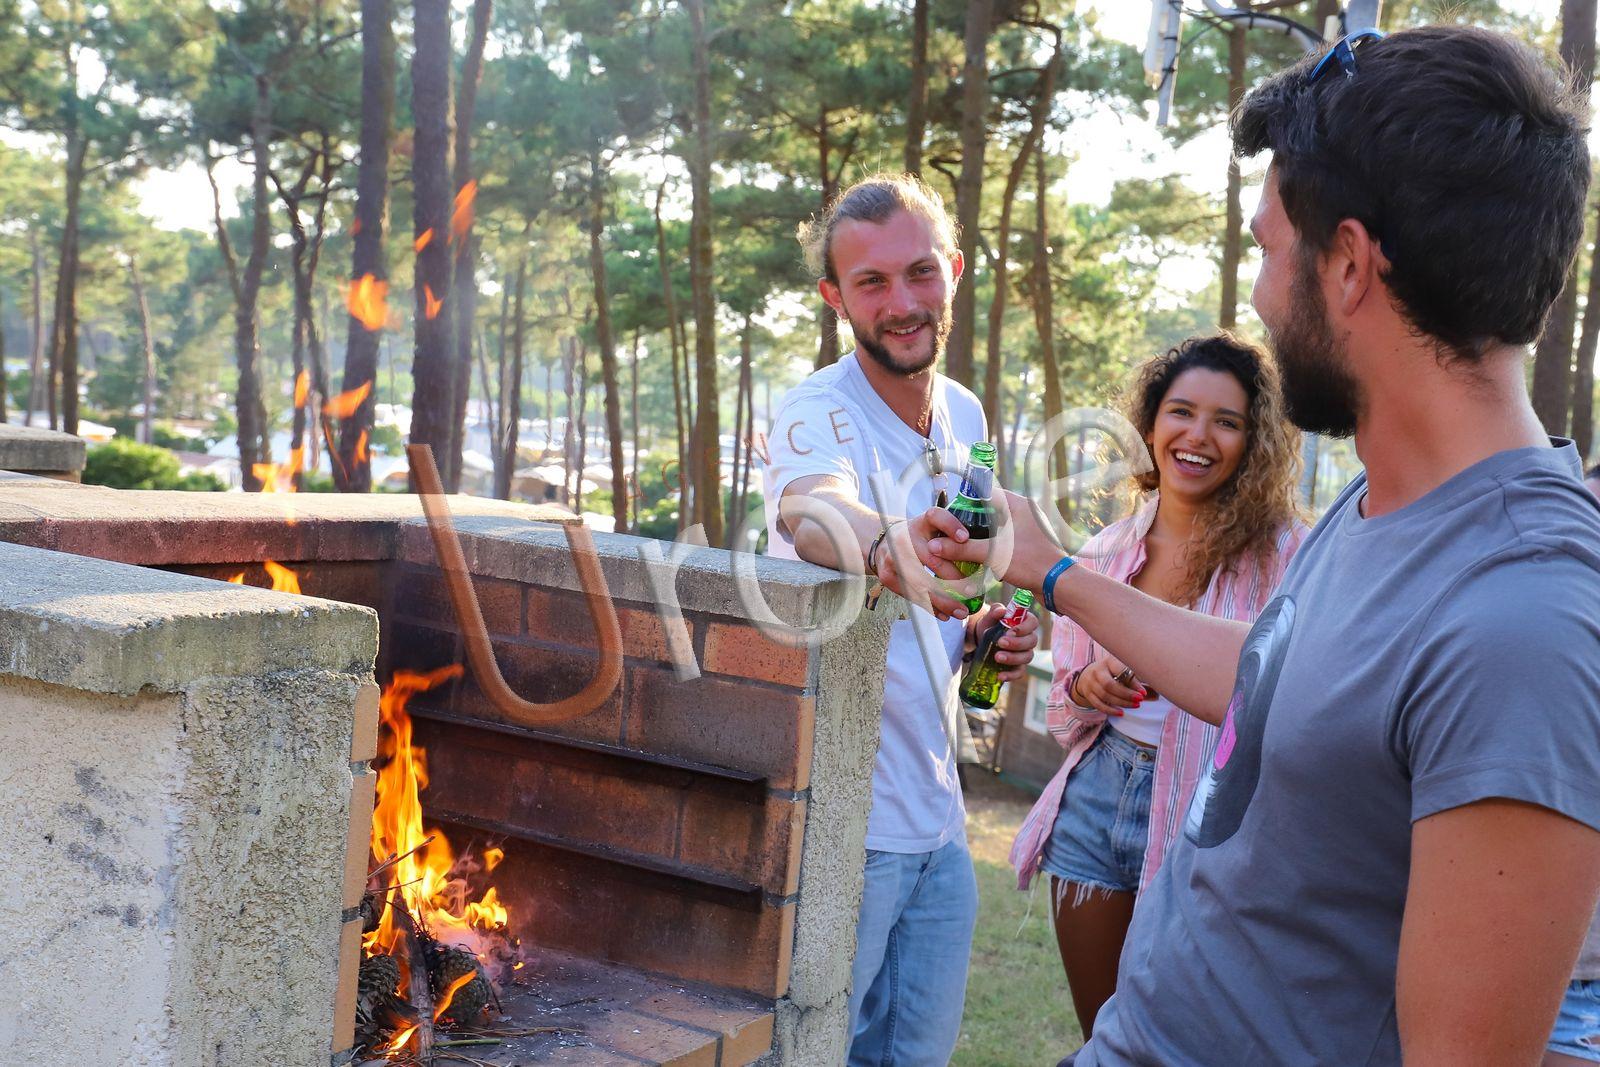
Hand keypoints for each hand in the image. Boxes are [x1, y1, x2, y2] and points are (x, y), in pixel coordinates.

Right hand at [876, 512, 973, 621]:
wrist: (885, 544)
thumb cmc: (921, 539)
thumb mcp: (934, 529)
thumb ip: (954, 537)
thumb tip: (989, 553)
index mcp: (922, 522)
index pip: (936, 516)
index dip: (950, 526)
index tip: (965, 538)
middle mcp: (906, 537)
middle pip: (931, 558)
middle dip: (954, 577)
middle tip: (972, 591)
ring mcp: (893, 556)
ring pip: (921, 582)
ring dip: (943, 600)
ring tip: (962, 611)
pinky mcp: (887, 575)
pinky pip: (911, 595)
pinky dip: (930, 607)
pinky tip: (944, 614)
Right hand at [923, 489, 1064, 595]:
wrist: (1058, 585)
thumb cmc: (1030, 563)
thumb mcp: (992, 554)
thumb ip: (962, 549)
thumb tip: (934, 547)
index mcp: (1018, 504)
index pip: (986, 492)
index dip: (966, 500)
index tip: (950, 512)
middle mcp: (1024, 512)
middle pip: (990, 509)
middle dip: (971, 520)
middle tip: (952, 530)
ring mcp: (1028, 528)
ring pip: (997, 526)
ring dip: (981, 534)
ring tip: (961, 542)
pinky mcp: (1028, 544)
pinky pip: (1004, 539)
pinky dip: (992, 545)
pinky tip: (978, 555)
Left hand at [971, 600, 1039, 681]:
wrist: (981, 639)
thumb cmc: (991, 624)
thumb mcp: (990, 617)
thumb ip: (995, 611)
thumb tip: (1001, 611)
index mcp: (1025, 622)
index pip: (1033, 623)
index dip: (1024, 628)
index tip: (1010, 631)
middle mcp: (1028, 638)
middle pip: (1031, 642)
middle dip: (1016, 643)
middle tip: (1000, 643)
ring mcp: (1024, 653)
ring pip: (1027, 657)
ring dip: (1013, 658)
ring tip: (997, 657)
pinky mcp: (1018, 666)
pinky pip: (1019, 672)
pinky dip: (1011, 675)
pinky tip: (1000, 676)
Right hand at [1071, 655, 1145, 717]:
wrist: (1089, 674)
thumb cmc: (1112, 672)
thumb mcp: (1122, 669)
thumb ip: (1136, 680)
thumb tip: (1155, 694)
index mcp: (1109, 662)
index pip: (1120, 671)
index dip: (1132, 682)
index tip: (1143, 692)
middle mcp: (1097, 671)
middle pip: (1109, 685)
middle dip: (1126, 694)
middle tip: (1140, 700)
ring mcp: (1090, 683)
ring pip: (1105, 696)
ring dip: (1122, 703)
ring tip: (1135, 705)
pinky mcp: (1088, 694)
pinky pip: (1098, 704)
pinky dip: (1110, 710)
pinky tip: (1121, 713)